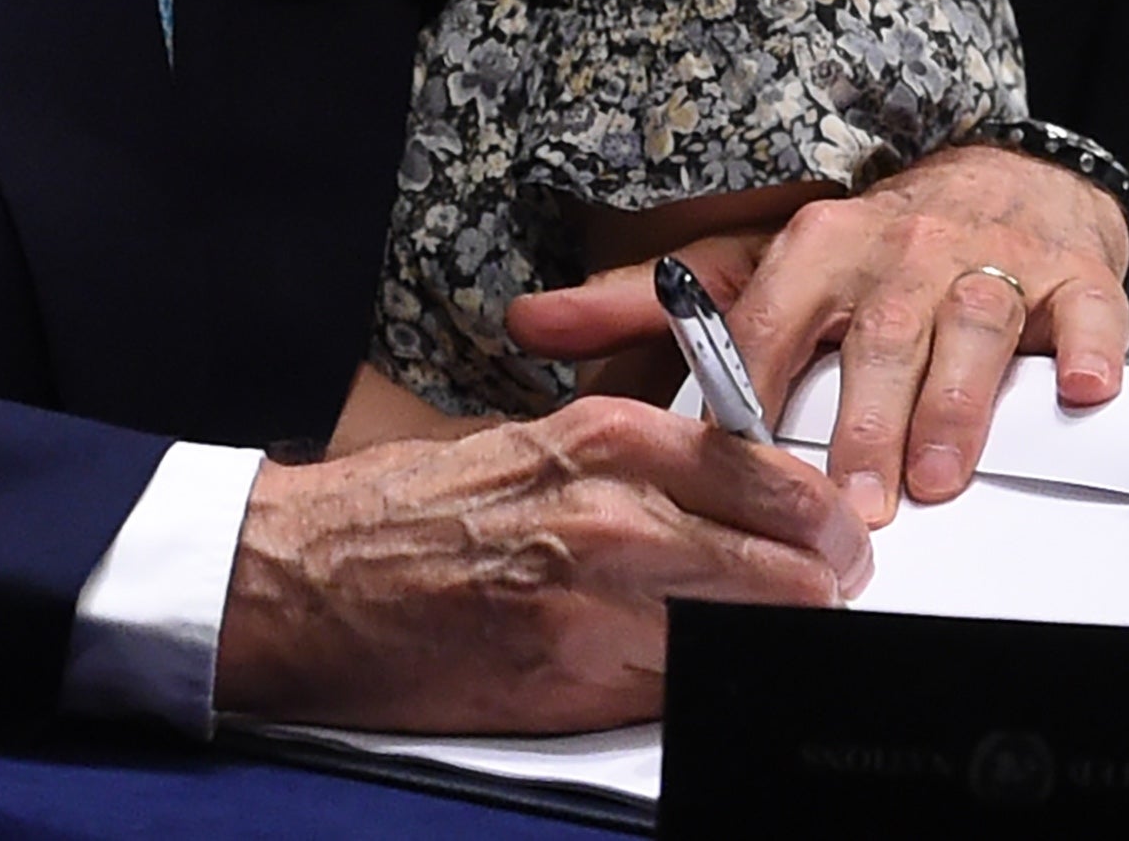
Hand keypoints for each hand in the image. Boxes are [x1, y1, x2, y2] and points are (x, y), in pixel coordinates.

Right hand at [214, 399, 866, 732]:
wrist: (300, 579)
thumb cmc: (400, 514)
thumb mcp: (523, 449)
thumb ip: (626, 472)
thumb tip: (727, 508)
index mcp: (603, 439)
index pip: (776, 477)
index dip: (821, 522)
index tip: (828, 542)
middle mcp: (615, 510)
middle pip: (799, 563)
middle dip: (823, 590)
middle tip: (820, 601)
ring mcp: (600, 599)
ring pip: (763, 630)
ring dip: (774, 640)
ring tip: (757, 639)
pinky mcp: (576, 678)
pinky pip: (691, 688)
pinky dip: (704, 687)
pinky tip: (684, 676)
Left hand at [507, 145, 1128, 526]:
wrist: (1000, 180)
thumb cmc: (864, 250)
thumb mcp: (754, 265)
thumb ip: (647, 306)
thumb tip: (528, 324)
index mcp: (814, 246)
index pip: (771, 318)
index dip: (756, 385)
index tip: (743, 453)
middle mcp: (896, 247)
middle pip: (873, 335)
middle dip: (862, 418)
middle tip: (850, 501)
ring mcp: (986, 259)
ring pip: (969, 328)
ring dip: (956, 404)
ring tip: (938, 477)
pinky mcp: (1069, 275)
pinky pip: (1081, 311)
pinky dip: (1084, 348)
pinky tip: (1081, 388)